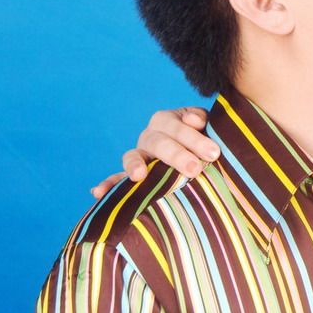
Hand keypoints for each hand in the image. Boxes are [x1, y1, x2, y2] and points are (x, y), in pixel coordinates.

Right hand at [90, 106, 218, 199]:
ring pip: (133, 157)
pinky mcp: (132, 175)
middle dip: (177, 155)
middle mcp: (150, 136)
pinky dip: (107, 184)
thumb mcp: (206, 124)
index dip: (194, 139)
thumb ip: (201, 119)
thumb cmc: (204, 136)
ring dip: (135, 166)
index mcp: (167, 121)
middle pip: (159, 143)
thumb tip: (193, 120)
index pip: (177, 127)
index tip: (213, 153)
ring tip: (139, 176)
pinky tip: (98, 193)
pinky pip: (116, 178)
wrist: (199, 152)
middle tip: (195, 169)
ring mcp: (138, 156)